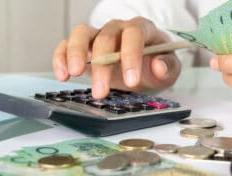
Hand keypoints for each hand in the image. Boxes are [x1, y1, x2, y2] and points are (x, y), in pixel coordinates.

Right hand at [52, 17, 180, 98]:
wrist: (144, 66)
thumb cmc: (156, 64)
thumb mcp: (169, 69)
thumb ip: (167, 67)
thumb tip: (159, 66)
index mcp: (142, 29)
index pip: (134, 34)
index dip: (131, 56)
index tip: (131, 81)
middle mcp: (118, 28)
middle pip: (106, 38)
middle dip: (102, 65)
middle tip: (101, 91)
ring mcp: (99, 35)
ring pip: (82, 34)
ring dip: (76, 53)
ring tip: (74, 74)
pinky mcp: (84, 46)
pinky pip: (67, 44)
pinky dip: (61, 57)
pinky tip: (63, 75)